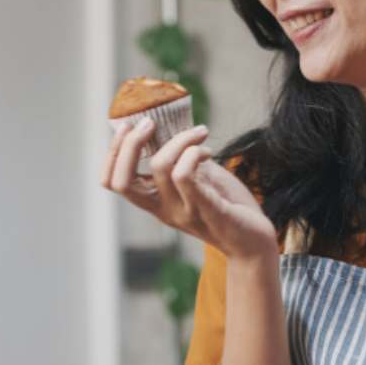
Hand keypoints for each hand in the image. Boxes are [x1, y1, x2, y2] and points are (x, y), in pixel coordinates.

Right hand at [100, 118, 279, 262]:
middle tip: (150, 122)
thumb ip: (180, 159)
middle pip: (122, 181)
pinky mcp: (206, 209)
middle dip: (129, 144)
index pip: (111, 183)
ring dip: (178, 139)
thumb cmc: (226, 205)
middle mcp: (162, 210)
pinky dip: (192, 152)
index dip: (111, 153)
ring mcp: (182, 211)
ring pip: (159, 167)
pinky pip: (185, 175)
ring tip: (199, 134)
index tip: (127, 126)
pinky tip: (206, 150)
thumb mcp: (196, 179)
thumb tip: (171, 123)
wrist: (254, 242)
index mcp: (154, 202)